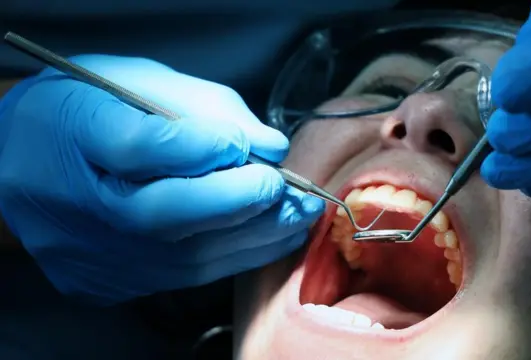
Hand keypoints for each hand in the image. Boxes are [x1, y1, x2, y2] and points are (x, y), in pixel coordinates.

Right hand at [0, 55, 323, 304]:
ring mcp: (89, 254)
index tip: (246, 144)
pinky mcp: (106, 284)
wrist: (20, 163)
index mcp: (70, 133)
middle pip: (165, 214)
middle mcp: (76, 205)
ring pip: (185, 257)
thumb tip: (269, 145)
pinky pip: (183, 277)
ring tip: (296, 213)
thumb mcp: (137, 81)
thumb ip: (204, 108)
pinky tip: (269, 235)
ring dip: (254, 234)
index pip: (140, 148)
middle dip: (240, 200)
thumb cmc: (87, 111)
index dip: (203, 148)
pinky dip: (236, 255)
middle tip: (286, 186)